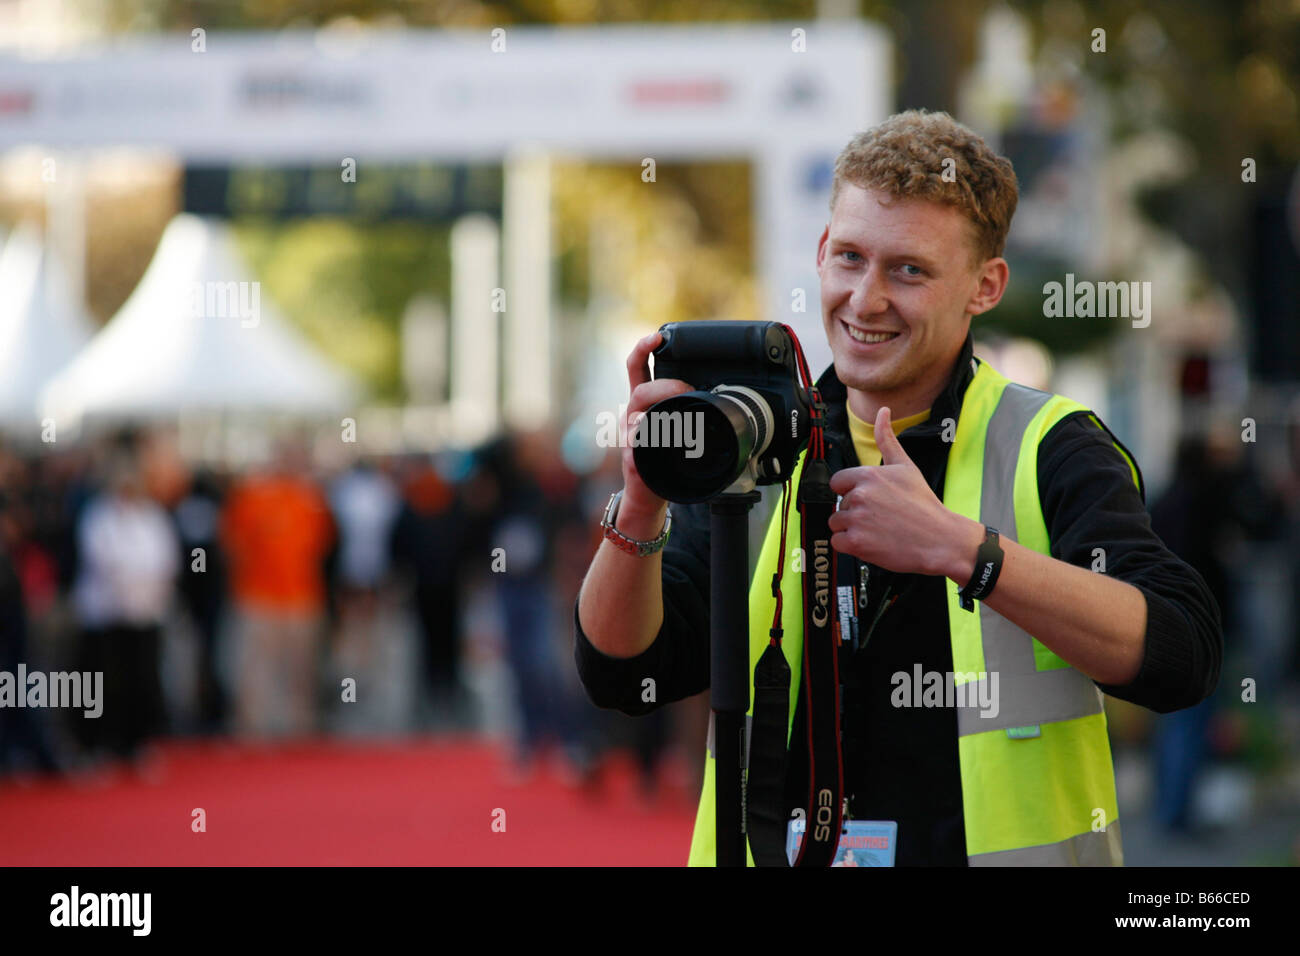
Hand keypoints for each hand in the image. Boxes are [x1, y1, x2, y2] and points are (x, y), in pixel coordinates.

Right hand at [619, 332, 693, 528]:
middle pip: (641, 390)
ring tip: (680, 415)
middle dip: (665, 386)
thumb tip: (716, 393)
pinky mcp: (633, 460)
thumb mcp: (674, 425)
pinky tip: (660, 442)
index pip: (636, 368)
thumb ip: (686, 406)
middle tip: (687, 389)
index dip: (643, 349)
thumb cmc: (663, 458)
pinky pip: (638, 446)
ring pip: (638, 416)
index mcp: (643, 403)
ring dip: (660, 412)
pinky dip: (650, 443)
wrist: (647, 493)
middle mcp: (633, 416)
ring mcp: (630, 438)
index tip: (657, 336)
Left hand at [827, 406, 980, 577]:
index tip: (869, 500)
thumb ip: (887, 439)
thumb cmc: (924, 505)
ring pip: (837, 524)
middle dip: (855, 512)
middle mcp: (860, 495)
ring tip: (877, 530)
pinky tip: (872, 542)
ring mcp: (857, 520)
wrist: (940, 539)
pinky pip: (838, 542)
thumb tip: (883, 411)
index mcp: (868, 475)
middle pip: (839, 504)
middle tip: (880, 517)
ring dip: (852, 529)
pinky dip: (851, 546)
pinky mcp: (857, 543)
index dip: (851, 492)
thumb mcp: (906, 466)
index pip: (838, 482)